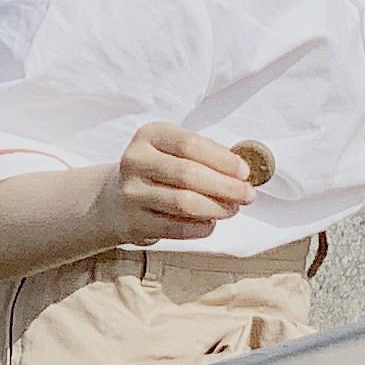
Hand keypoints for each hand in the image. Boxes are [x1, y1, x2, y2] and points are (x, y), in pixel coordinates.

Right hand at [101, 121, 255, 247]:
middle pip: (189, 174)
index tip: (245, 172)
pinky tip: (210, 222)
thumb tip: (248, 170)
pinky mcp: (133, 222)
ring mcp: (131, 193)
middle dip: (226, 187)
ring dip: (217, 208)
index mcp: (150, 135)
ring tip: (232, 209)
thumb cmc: (161, 171)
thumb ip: (209, 155)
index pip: (191, 144)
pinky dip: (201, 227)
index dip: (223, 159)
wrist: (116, 199)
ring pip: (184, 203)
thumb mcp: (176, 151)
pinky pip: (176, 228)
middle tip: (248, 195)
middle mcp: (135, 161)